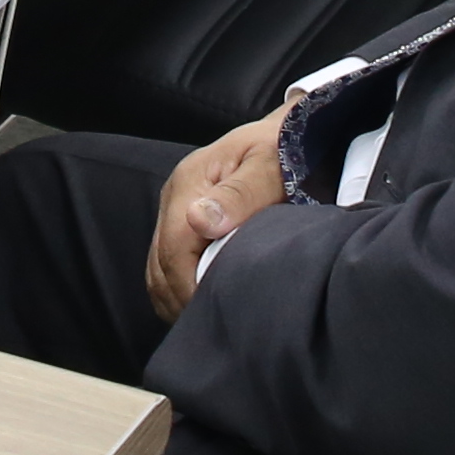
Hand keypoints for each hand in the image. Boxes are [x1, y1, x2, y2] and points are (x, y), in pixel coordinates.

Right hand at [145, 115, 290, 319]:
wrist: (296, 131)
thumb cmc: (288, 149)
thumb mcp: (272, 166)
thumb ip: (241, 194)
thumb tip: (200, 221)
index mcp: (192, 182)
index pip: (174, 248)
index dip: (190, 287)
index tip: (218, 310)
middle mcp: (176, 196)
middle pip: (160, 263)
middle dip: (182, 299)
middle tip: (216, 324)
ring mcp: (177, 208)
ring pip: (158, 267)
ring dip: (177, 297)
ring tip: (209, 318)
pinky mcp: (185, 219)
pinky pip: (167, 263)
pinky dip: (179, 288)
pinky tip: (203, 301)